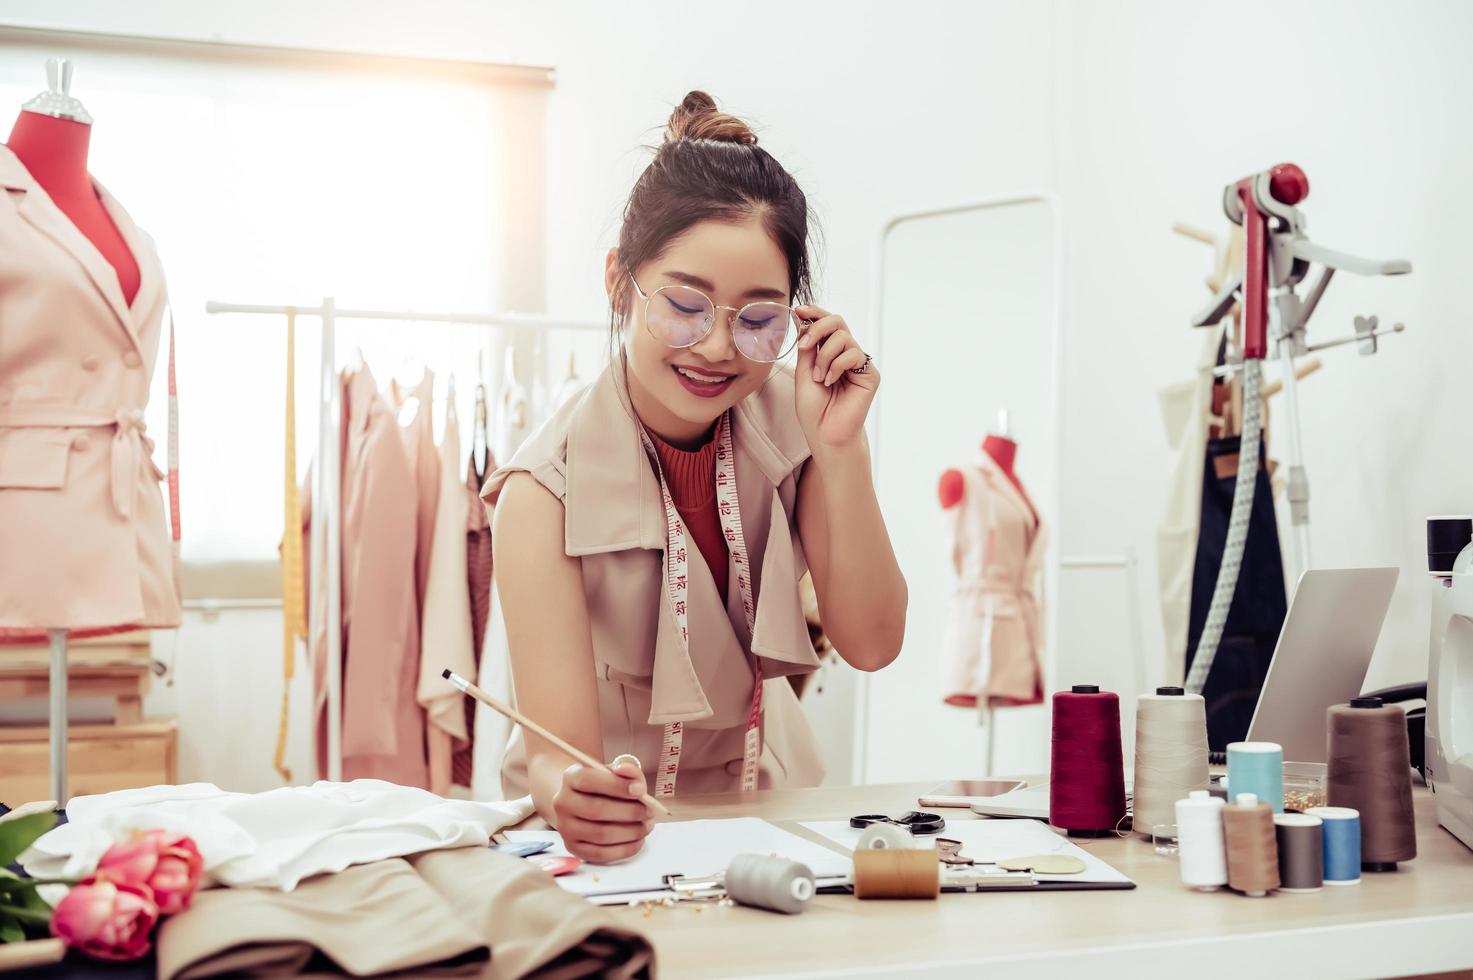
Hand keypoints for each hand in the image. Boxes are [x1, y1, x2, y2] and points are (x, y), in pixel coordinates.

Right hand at [551, 760, 654, 863]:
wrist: (584, 802)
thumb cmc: (605, 786)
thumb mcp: (616, 772)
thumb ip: (626, 769)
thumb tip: (626, 771)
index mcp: (571, 777)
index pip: (589, 780)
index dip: (617, 786)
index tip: (640, 790)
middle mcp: (563, 803)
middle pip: (596, 810)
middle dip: (629, 812)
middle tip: (649, 811)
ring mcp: (566, 827)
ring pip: (600, 834)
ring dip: (630, 832)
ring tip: (646, 825)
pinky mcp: (573, 848)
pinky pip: (601, 854)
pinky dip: (625, 849)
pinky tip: (638, 840)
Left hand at [793, 305, 877, 454]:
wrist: (825, 433)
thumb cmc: (814, 409)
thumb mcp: (803, 372)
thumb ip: (807, 347)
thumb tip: (805, 322)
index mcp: (829, 353)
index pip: (826, 324)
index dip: (814, 313)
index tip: (798, 310)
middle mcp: (846, 355)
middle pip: (837, 321)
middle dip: (817, 328)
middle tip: (804, 346)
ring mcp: (858, 364)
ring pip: (843, 337)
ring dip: (824, 355)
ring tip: (820, 378)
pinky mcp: (869, 374)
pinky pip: (853, 354)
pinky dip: (836, 365)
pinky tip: (831, 382)